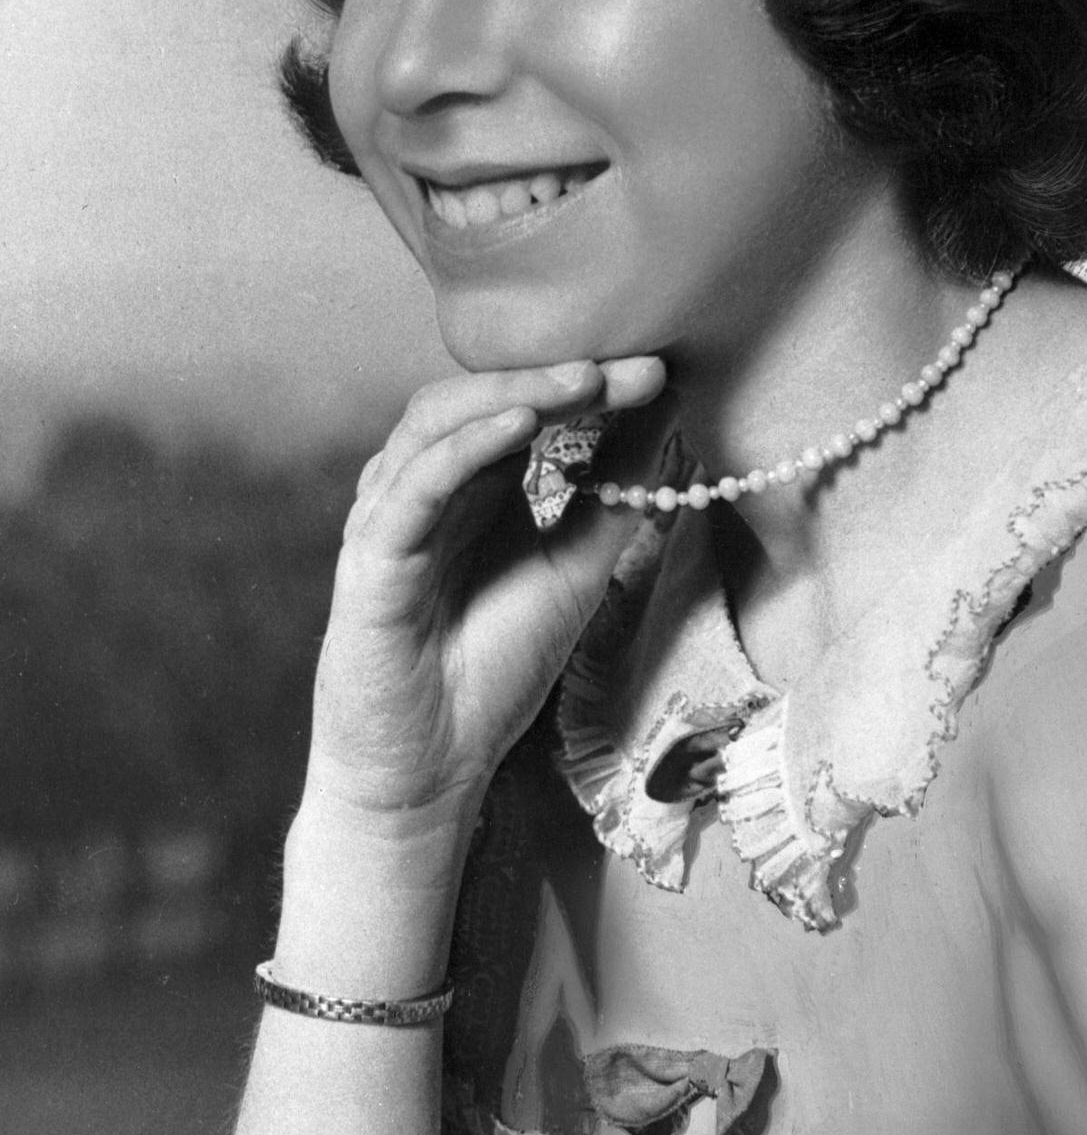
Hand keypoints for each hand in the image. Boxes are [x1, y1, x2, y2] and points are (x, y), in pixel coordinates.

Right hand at [300, 355, 666, 841]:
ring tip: (582, 382)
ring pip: (436, 424)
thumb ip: (616, 495)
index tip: (656, 368)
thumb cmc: (494, 668)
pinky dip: (463, 450)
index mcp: (471, 484)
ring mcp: (391, 515)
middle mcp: (424, 485)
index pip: (520, 405)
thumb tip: (668, 412)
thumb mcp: (577, 567)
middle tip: (624, 366)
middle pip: (476, 397)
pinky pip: (411, 488)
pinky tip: (518, 430)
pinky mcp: (370, 559)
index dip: (584, 382)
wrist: (432, 768)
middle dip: (551, 375)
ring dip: (512, 395)